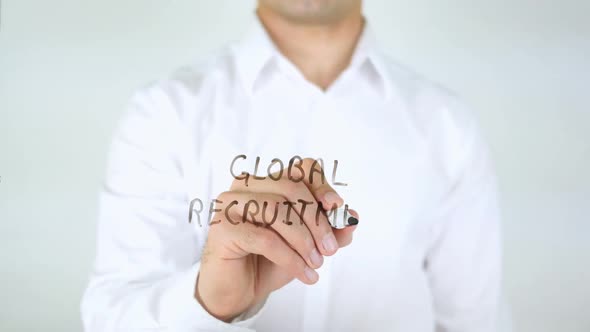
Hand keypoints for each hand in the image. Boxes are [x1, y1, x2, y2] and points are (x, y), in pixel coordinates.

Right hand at [195, 158, 357, 320]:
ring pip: (277, 210)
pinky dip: (290, 257)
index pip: (300, 169)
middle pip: (291, 188)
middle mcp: (245, 186)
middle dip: (317, 220)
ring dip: (304, 240)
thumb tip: (352, 218)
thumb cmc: (269, 262)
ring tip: (316, 263)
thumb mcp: (307, 245)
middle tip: (330, 249)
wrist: (238, 291)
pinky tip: (304, 273)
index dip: (322, 185)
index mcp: (267, 182)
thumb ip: (330, 230)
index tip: (337, 208)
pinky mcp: (222, 228)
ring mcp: (230, 204)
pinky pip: (265, 238)